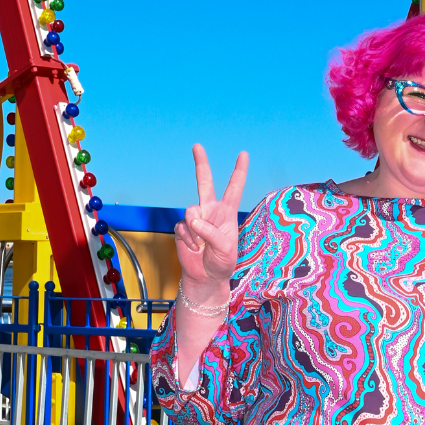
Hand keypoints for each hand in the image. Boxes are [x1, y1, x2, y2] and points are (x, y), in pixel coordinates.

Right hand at [173, 145, 247, 299]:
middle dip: (201, 163)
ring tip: (201, 246)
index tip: (243, 154)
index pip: (234, 188)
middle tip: (197, 146)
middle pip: (204, 182)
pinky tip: (193, 248)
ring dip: (195, 231)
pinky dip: (187, 240)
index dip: (239, 171)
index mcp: (227, 213)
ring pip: (190, 212)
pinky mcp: (182, 228)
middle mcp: (211, 211)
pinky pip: (182, 228)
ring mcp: (195, 218)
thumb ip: (212, 233)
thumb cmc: (222, 263)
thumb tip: (194, 221)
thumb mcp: (225, 249)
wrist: (205, 278)